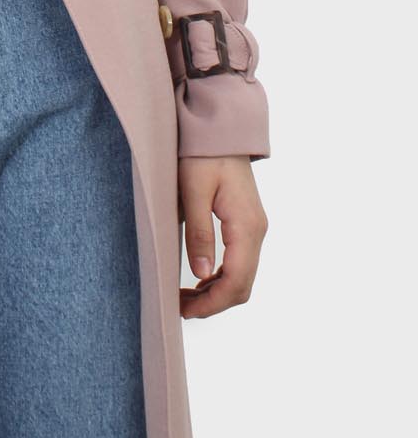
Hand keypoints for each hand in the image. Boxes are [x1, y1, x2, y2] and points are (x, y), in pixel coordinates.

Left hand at [177, 154, 268, 318]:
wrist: (220, 126)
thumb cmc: (202, 153)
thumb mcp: (193, 191)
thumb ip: (199, 233)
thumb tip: (202, 274)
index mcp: (246, 225)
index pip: (237, 281)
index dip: (212, 304)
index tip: (184, 310)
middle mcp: (257, 230)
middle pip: (243, 284)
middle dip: (214, 303)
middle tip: (180, 307)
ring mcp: (254, 227)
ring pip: (243, 275)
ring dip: (217, 291)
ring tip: (185, 296)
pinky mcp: (246, 222)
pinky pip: (240, 260)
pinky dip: (222, 276)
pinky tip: (200, 277)